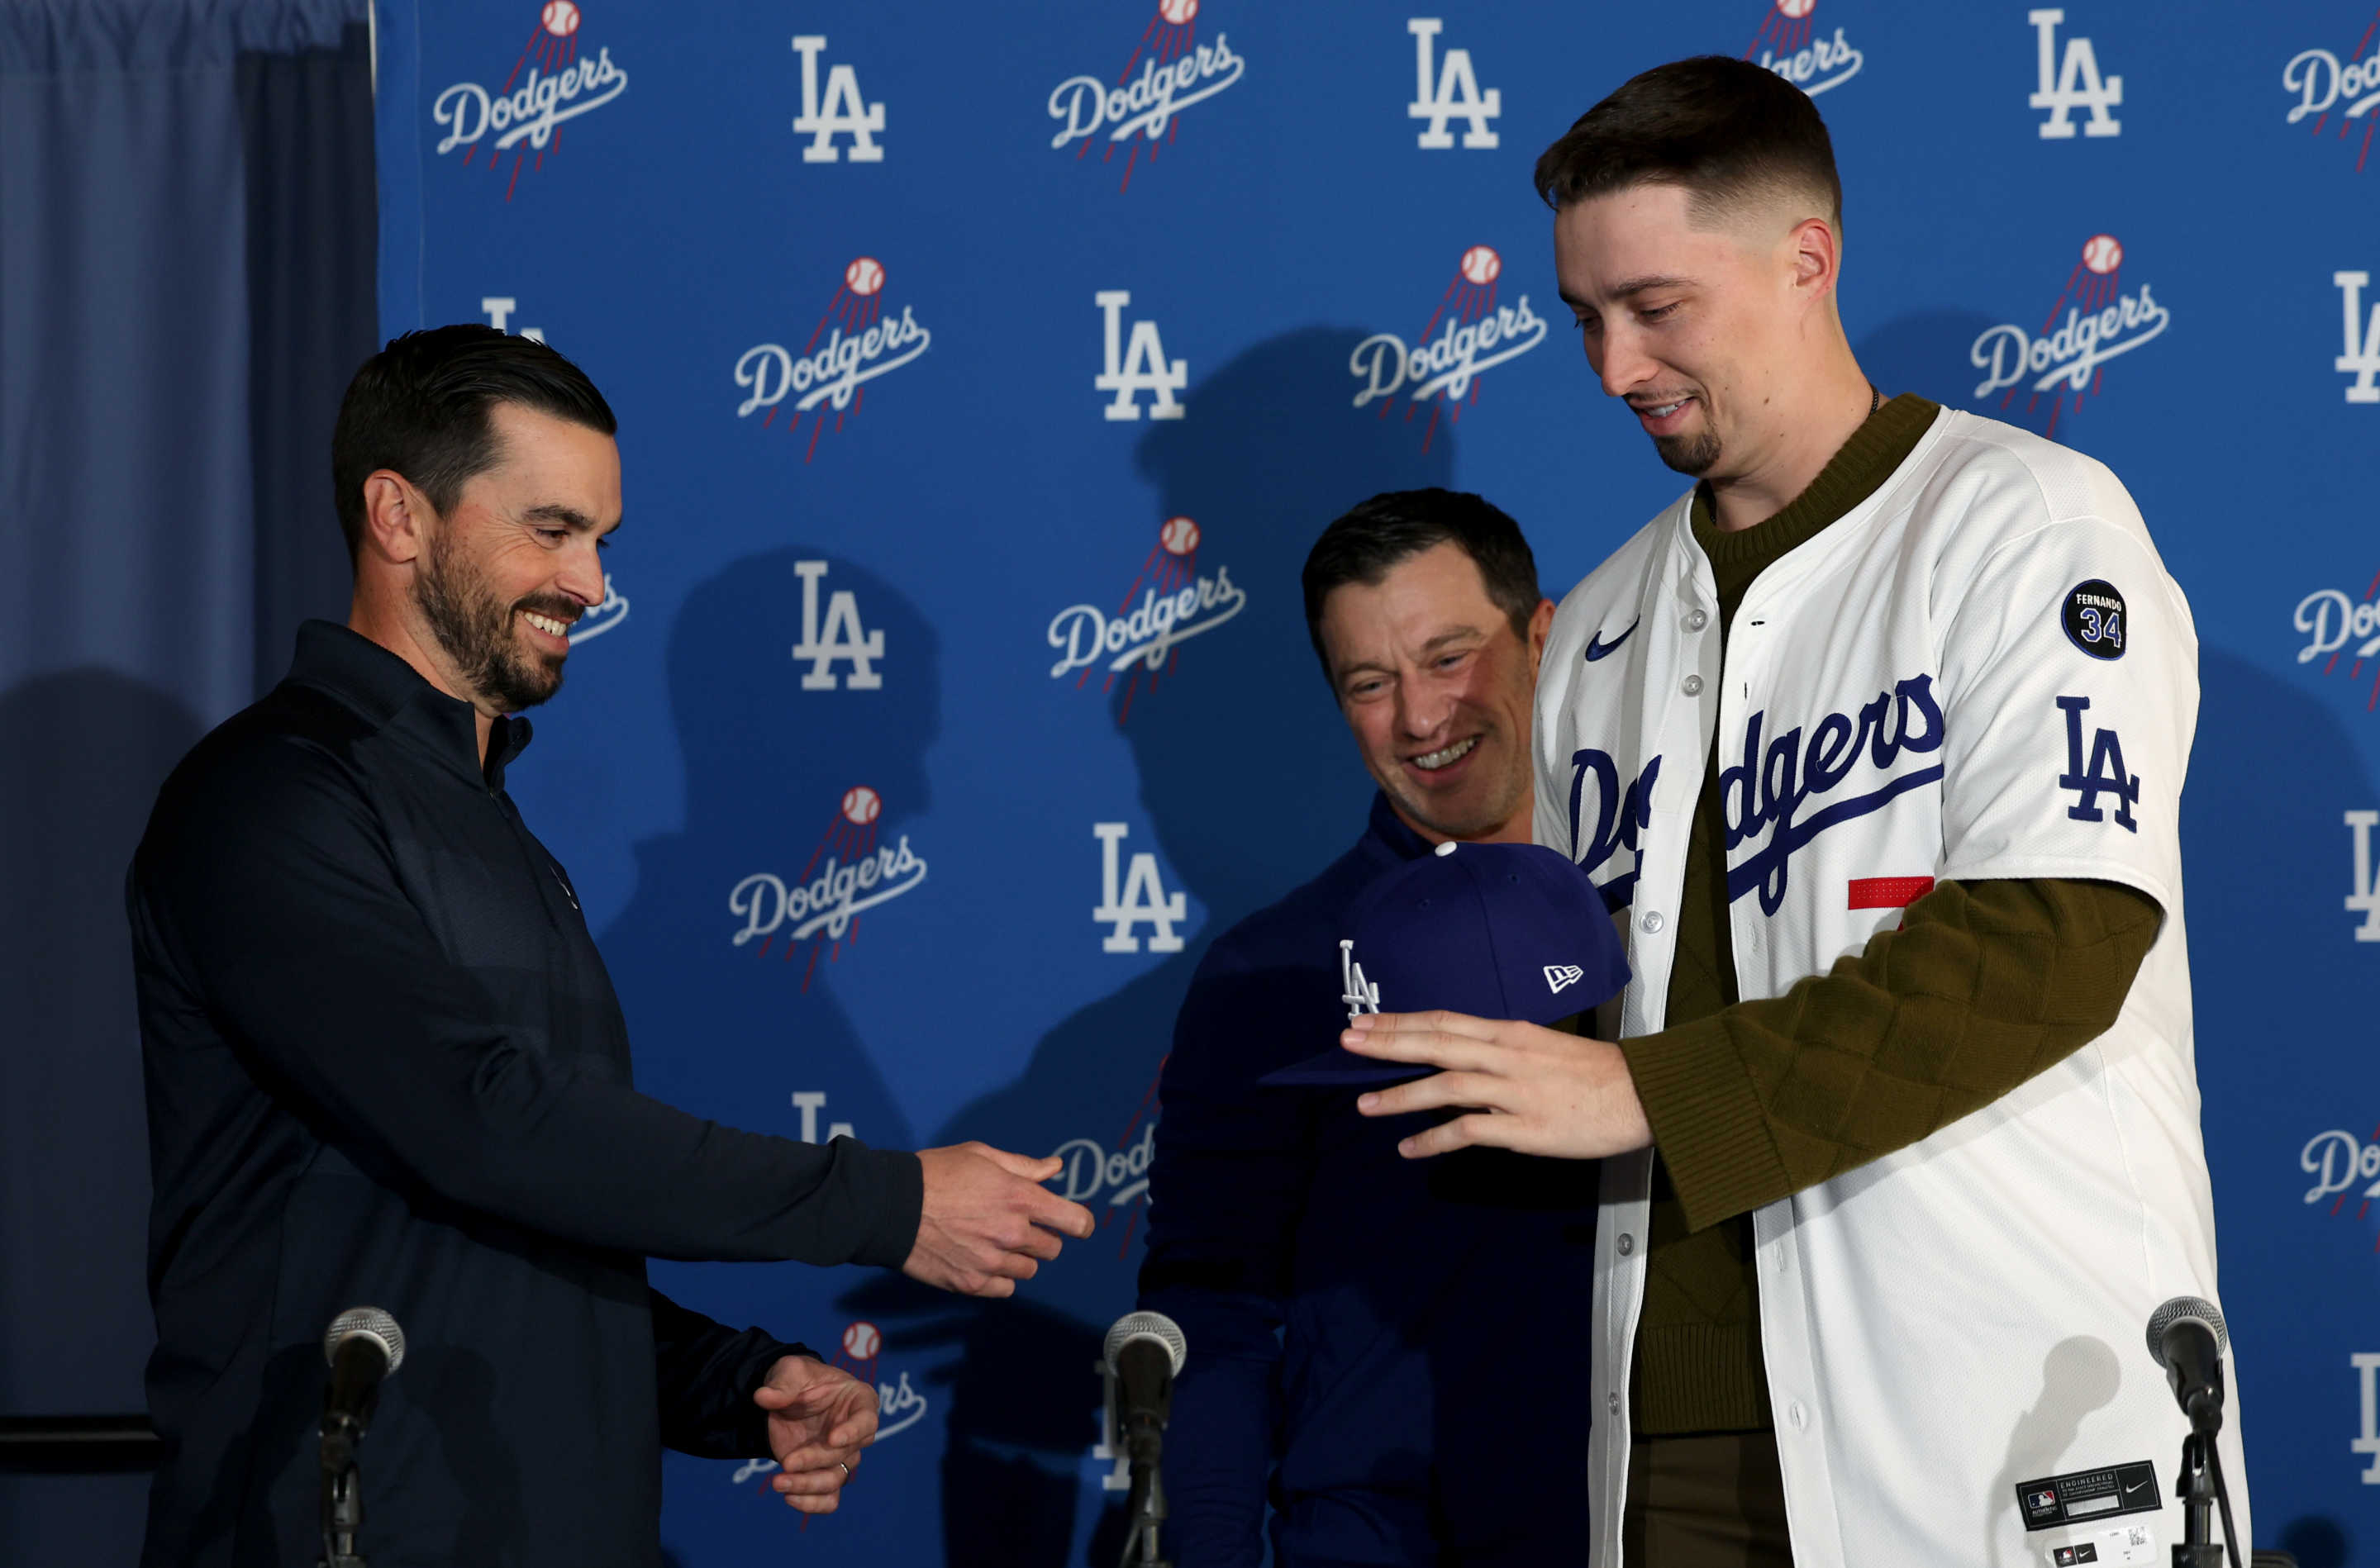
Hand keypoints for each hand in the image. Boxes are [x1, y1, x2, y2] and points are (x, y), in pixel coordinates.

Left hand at [753, 1355, 874, 1514]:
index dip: (853, 1431)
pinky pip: (828, 1500)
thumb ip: (782, 1383)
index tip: (832, 1439)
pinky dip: (812, 1504)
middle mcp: (855, 1433)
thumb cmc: (798, 1378)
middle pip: (847, 1455)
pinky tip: (788, 1497)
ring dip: (808, 1485)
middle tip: (787, 1461)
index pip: (867, 1421)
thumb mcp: (790, 1370)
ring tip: (778, 1482)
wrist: (785, 1398)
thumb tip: (763, 1397)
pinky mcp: (823, 1474)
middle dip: (816, 1460)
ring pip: (836, 1480)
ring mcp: (840, 1457)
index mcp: (859, 1402)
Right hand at [904, 1142, 1096, 1297]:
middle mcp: (1012, 1232)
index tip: (1074, 1224)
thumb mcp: (981, 1156)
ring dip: (1018, 1259)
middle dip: (1040, 1238)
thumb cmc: (935, 1173)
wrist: (890, 1207)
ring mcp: (992, 1261)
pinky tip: (980, 1260)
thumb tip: (1055, 1167)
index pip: (1075, 1222)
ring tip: (991, 1242)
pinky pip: (1005, 1289)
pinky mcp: (972, 1284)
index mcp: (1020, 1197)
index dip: (1079, 1223)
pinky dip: (998, 1279)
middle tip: (1015, 1227)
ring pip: (1028, 1271)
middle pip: (1052, 1249)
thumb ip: (1024, 1166)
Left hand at [1341, 1010, 1652, 1159]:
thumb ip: (1499, 1052)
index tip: (1364, 1021)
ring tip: (1364, 1104)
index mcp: (1510, 1033)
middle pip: (1436, 1043)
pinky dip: (1434, 1140)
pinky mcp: (1524, 1129)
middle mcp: (1506, 1056)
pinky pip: (1469, 1133)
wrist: (1643, 1096)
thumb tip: (1459, 1059)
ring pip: (1445, 1086)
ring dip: (1401, 1095)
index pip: (1444, 1021)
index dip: (1400, 1021)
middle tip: (1346, 1043)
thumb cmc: (1594, 1075)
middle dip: (1387, 1043)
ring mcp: (1514, 1093)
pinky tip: (1409, 1149)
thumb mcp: (1541, 1047)